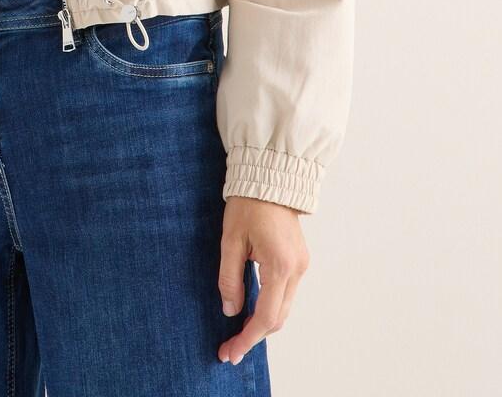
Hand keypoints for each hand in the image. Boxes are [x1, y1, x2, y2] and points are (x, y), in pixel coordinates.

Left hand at [217, 195, 309, 364]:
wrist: (270, 178)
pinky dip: (270, 307)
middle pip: (278, 318)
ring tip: (237, 334)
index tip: (230, 352)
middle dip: (254, 336)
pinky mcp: (299, 260)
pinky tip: (252, 311)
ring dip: (262, 323)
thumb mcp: (230, 240)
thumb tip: (231, 311)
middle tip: (230, 349)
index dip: (247, 338)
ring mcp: (301, 265)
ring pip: (284, 308)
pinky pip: (286, 294)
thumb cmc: (248, 204)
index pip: (266, 316)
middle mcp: (297, 270)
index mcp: (280, 265)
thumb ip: (229, 278)